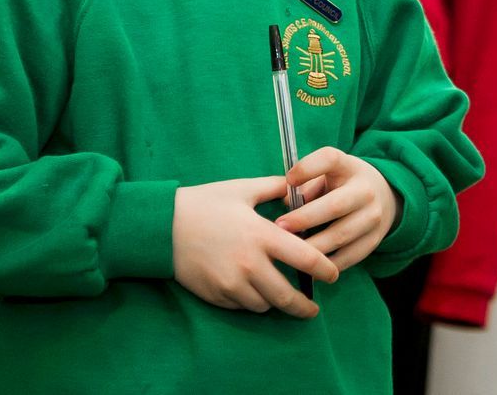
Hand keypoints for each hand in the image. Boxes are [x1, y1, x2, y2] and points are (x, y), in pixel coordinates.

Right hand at [172, 176, 339, 315]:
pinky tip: (254, 292)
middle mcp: (250, 265)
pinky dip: (252, 302)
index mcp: (262, 236)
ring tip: (281, 296)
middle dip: (304, 306)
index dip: (325, 270)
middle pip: (287, 295)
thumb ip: (274, 188)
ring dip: (275, 302)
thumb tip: (296, 188)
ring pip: (265, 305)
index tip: (334, 275)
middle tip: (312, 308)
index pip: (305, 258)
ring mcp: (232, 284)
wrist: (162, 227)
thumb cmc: (204, 203)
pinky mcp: (216, 295)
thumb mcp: (242, 189)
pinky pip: (242, 306)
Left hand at [275, 147, 398, 272]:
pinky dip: (327, 264)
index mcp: (349, 167)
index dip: (308, 168)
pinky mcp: (374, 240)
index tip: (289, 180)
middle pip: (335, 205)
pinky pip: (348, 257)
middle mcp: (365, 190)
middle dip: (304, 218)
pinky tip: (309, 266)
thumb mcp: (328, 174)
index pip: (330, 159)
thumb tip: (287, 203)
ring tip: (290, 250)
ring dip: (312, 245)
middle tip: (279, 227)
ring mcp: (373, 216)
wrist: (384, 197)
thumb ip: (307, 184)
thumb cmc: (342, 184)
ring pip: (340, 236)